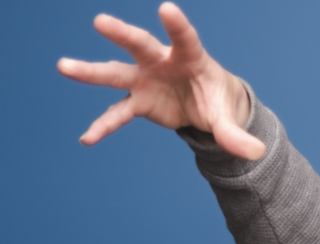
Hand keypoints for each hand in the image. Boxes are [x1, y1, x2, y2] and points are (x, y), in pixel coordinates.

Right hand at [57, 2, 264, 159]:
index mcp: (191, 58)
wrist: (206, 106)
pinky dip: (104, 126)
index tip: (166, 9)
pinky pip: (117, 113)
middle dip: (122, 33)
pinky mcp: (138, 100)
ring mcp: (146, 80)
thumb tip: (256, 153)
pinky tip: (87, 139)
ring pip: (116, 73)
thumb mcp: (228, 117)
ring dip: (91, 71)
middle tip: (100, 21)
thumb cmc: (218, 100)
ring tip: (63, 66)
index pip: (185, 38)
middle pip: (140, 45)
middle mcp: (163, 62)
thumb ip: (236, 135)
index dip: (177, 25)